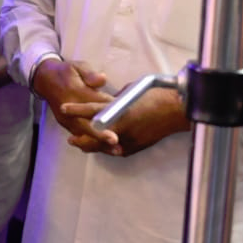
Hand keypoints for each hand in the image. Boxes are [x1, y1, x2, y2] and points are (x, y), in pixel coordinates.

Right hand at [31, 58, 114, 148]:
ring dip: (99, 143)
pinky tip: (105, 148)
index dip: (107, 112)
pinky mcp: (65, 123)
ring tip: (116, 150)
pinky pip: (79, 135)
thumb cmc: (67, 72)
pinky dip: (92, 142)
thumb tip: (102, 80)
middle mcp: (69, 108)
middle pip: (86, 124)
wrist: (45, 79)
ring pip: (83, 133)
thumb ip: (90, 74)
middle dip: (101, 135)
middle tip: (116, 143)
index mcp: (74, 92)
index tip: (119, 118)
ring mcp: (66, 118)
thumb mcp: (78, 66)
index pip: (92, 104)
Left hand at [61, 87, 188, 156]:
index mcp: (119, 111)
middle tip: (70, 139)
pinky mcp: (137, 146)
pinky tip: (104, 147)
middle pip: (93, 137)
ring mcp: (129, 140)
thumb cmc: (156, 95)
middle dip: (80, 138)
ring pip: (104, 146)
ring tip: (81, 143)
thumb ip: (115, 101)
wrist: (178, 110)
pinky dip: (108, 148)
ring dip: (92, 145)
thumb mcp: (130, 93)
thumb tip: (106, 104)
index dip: (76, 109)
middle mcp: (121, 128)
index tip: (63, 108)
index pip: (91, 111)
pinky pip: (117, 149)